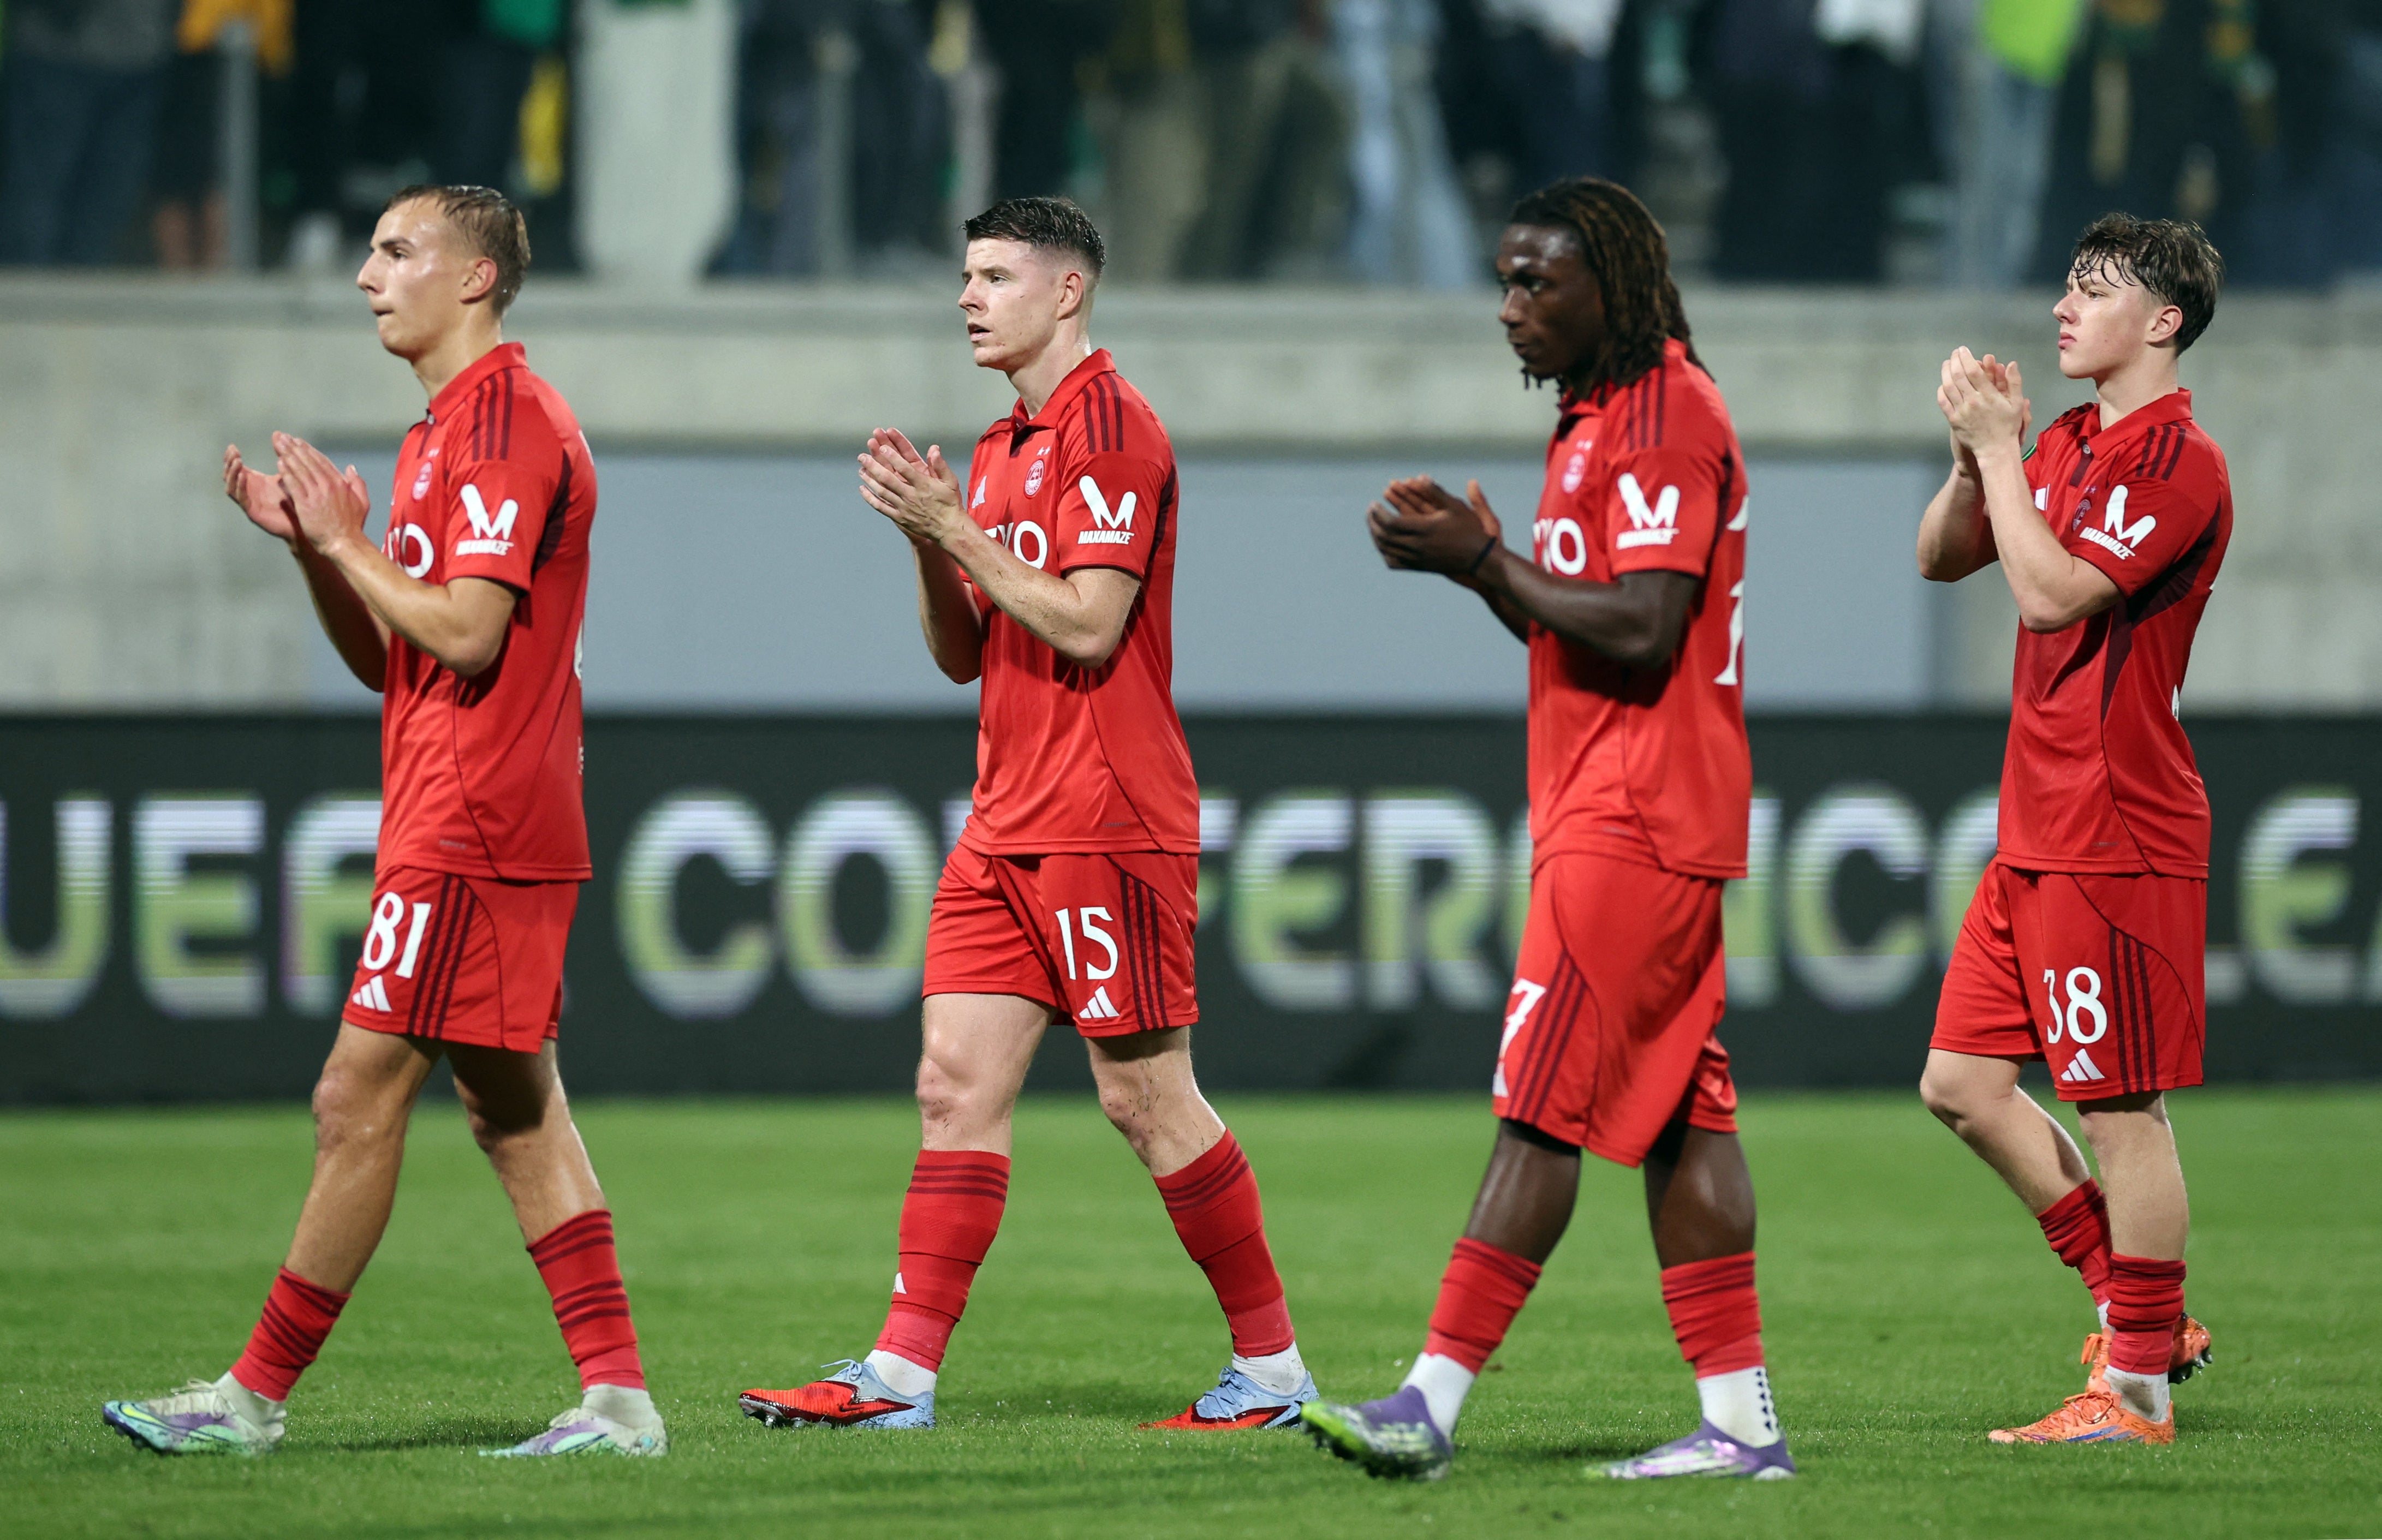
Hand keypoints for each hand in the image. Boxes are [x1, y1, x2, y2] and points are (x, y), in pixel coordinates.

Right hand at [224, 443, 297, 541]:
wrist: (306, 522)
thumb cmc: (297, 497)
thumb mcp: (288, 473)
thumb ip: (282, 456)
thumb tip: (279, 433)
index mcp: (254, 482)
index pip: (236, 468)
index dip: (231, 458)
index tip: (232, 446)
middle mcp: (249, 491)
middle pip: (230, 476)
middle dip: (229, 463)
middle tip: (233, 452)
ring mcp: (250, 502)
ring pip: (232, 487)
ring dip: (232, 473)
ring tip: (237, 462)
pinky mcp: (254, 512)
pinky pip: (242, 499)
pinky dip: (241, 487)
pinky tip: (243, 476)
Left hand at [273, 432, 372, 557]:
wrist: (344, 543)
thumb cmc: (352, 526)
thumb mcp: (362, 502)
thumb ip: (357, 483)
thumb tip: (350, 468)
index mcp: (340, 483)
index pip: (321, 461)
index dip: (308, 450)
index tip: (298, 442)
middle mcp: (328, 485)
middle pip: (308, 461)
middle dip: (294, 447)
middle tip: (282, 437)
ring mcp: (317, 494)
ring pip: (300, 469)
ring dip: (288, 455)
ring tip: (277, 444)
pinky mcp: (306, 504)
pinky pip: (294, 484)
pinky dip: (287, 473)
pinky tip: (279, 463)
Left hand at [859, 427, 966, 545]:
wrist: (948, 529)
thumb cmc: (950, 503)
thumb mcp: (951, 481)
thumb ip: (940, 465)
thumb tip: (934, 449)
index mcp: (923, 484)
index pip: (904, 467)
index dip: (892, 456)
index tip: (882, 447)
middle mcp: (911, 495)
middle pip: (887, 478)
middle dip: (873, 466)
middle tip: (862, 456)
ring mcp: (903, 507)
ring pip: (882, 491)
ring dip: (869, 479)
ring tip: (860, 469)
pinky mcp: (899, 517)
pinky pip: (881, 507)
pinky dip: (870, 498)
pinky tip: (862, 489)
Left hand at [1368, 476, 1502, 580]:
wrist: (1478, 558)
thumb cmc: (1469, 529)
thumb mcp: (1455, 507)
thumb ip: (1436, 492)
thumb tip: (1421, 476)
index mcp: (1425, 530)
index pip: (1391, 523)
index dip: (1378, 513)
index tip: (1373, 504)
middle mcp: (1418, 546)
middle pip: (1385, 536)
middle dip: (1373, 523)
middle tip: (1370, 511)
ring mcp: (1417, 559)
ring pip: (1387, 550)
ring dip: (1375, 536)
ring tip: (1373, 524)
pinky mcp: (1419, 567)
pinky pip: (1394, 563)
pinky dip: (1384, 552)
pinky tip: (1382, 543)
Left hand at [1939, 349, 2029, 461]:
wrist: (1995, 450)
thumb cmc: (2008, 426)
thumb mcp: (2016, 404)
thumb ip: (2014, 382)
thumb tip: (2011, 363)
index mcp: (1989, 395)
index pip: (1974, 371)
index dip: (1966, 358)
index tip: (1963, 350)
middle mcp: (1973, 401)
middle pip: (1959, 376)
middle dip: (1955, 361)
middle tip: (1954, 353)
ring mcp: (1961, 411)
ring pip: (1949, 387)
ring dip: (1946, 372)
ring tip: (1946, 363)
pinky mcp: (1954, 420)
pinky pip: (1944, 402)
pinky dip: (1941, 391)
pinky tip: (1943, 383)